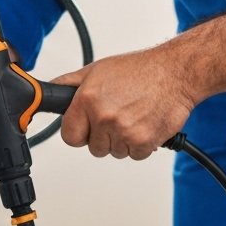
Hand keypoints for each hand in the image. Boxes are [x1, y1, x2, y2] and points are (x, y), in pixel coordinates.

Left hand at [53, 46, 196, 160]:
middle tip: (117, 114)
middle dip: (103, 135)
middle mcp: (104, 117)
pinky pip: (134, 155)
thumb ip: (70, 84)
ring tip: (133, 115)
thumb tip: (50, 91)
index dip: (79, 131)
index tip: (87, 125)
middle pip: (94, 147)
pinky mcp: (143, 142)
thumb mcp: (97, 70)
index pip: (69, 136)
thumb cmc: (140, 69)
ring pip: (114, 152)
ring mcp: (124, 131)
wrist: (175, 73)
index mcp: (88, 99)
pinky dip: (140, 144)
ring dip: (123, 139)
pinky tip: (144, 123)